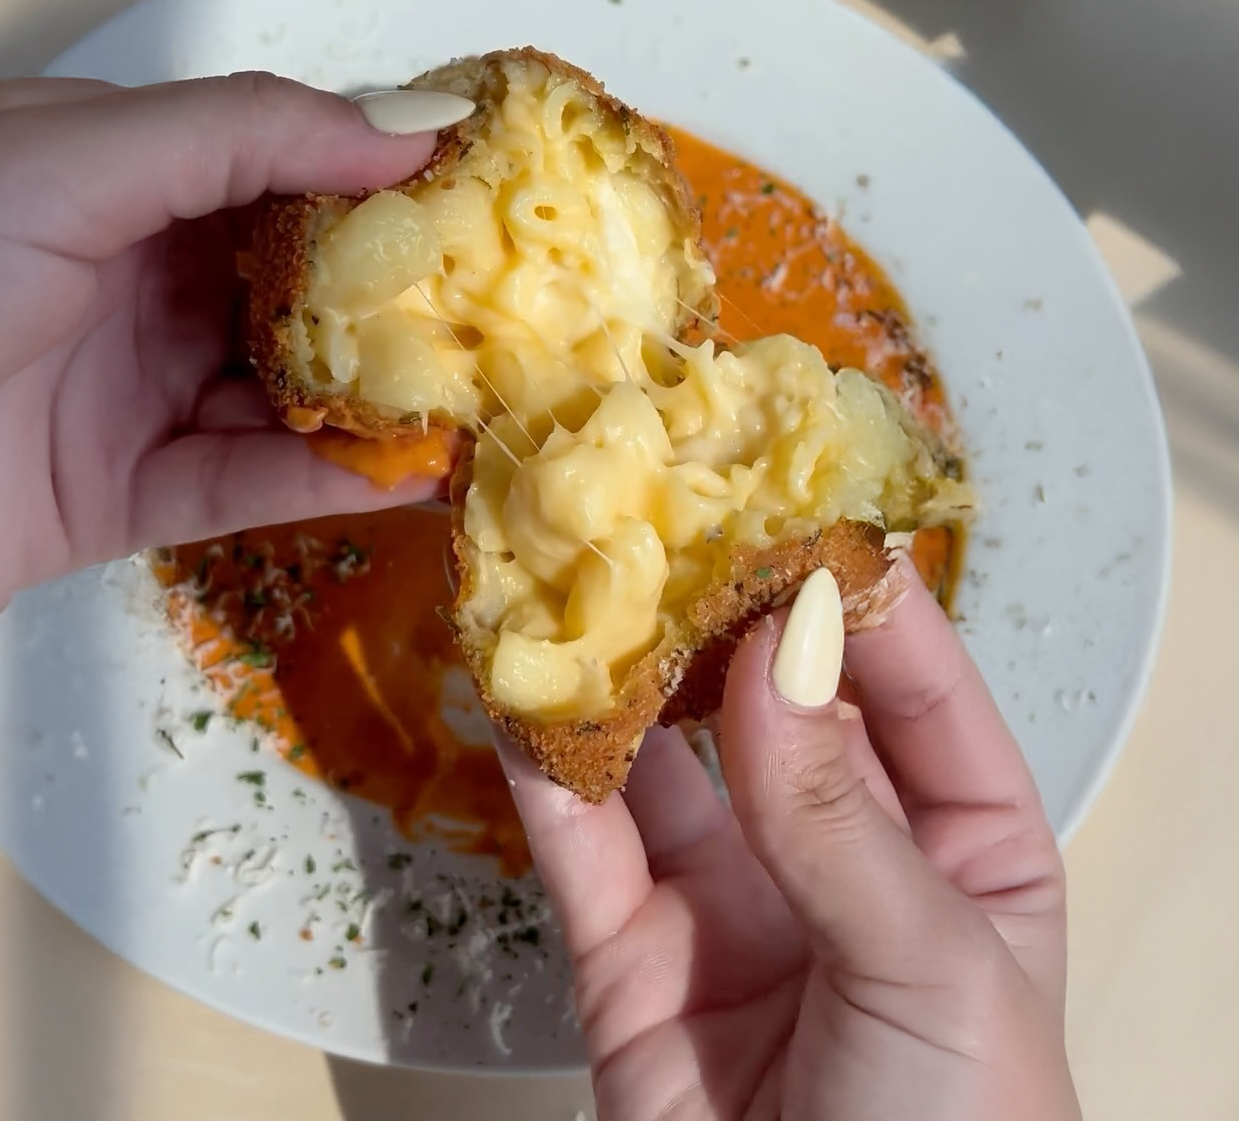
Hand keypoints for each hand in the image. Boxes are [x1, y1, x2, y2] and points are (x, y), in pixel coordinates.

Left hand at [0, 75, 446, 735]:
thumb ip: (226, 139)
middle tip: (505, 309)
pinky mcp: (96, 500)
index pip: (259, 151)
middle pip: (277, 276)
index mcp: (80, 166)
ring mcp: (100, 391)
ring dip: (366, 397)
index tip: (483, 189)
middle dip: (389, 291)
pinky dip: (314, 480)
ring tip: (479, 400)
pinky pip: (229, 483)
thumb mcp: (40, 172)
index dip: (369, 165)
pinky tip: (402, 476)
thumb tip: (401, 120)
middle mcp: (100, 273)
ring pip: (267, 388)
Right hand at [502, 564, 1080, 1120]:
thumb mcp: (933, 976)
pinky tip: (522, 698)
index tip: (788, 512)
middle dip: (719, 624)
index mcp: (966, 856)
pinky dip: (550, 776)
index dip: (856, 602)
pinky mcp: (632, 964)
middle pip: (776, 715)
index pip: (914, 694)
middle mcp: (844, 864)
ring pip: (667, 770)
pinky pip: (587, 852)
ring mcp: (734, 910)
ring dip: (621, 684)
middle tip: (662, 525)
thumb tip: (772, 650)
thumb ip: (839, 816)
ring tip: (574, 586)